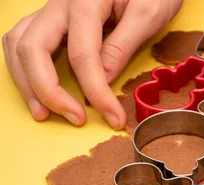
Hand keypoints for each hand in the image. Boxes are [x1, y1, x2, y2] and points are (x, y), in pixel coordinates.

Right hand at [2, 0, 181, 128]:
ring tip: (43, 113)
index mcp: (85, 0)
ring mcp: (51, 9)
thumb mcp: (149, 13)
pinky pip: (23, 41)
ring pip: (18, 44)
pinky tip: (37, 89)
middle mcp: (60, 3)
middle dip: (49, 90)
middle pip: (32, 48)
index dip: (96, 92)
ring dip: (26, 82)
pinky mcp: (52, 17)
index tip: (113, 118)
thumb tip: (103, 79)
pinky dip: (24, 68)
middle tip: (75, 118)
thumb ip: (123, 44)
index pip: (82, 55)